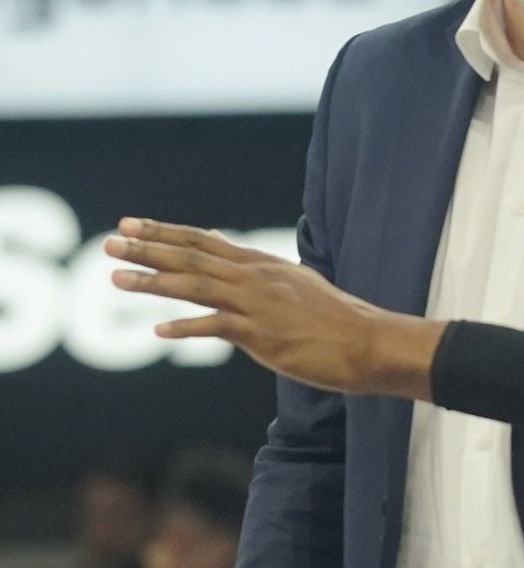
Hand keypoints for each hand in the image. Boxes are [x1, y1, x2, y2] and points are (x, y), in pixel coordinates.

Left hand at [106, 218, 438, 397]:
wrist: (370, 343)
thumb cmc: (337, 322)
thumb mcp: (296, 287)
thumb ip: (261, 274)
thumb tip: (233, 256)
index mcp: (262, 266)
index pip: (204, 241)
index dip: (165, 232)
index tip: (131, 224)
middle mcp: (256, 278)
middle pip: (192, 257)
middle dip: (147, 248)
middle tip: (110, 242)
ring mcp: (258, 304)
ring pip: (195, 286)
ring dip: (153, 281)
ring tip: (116, 278)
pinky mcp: (263, 334)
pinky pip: (217, 326)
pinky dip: (186, 326)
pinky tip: (158, 329)